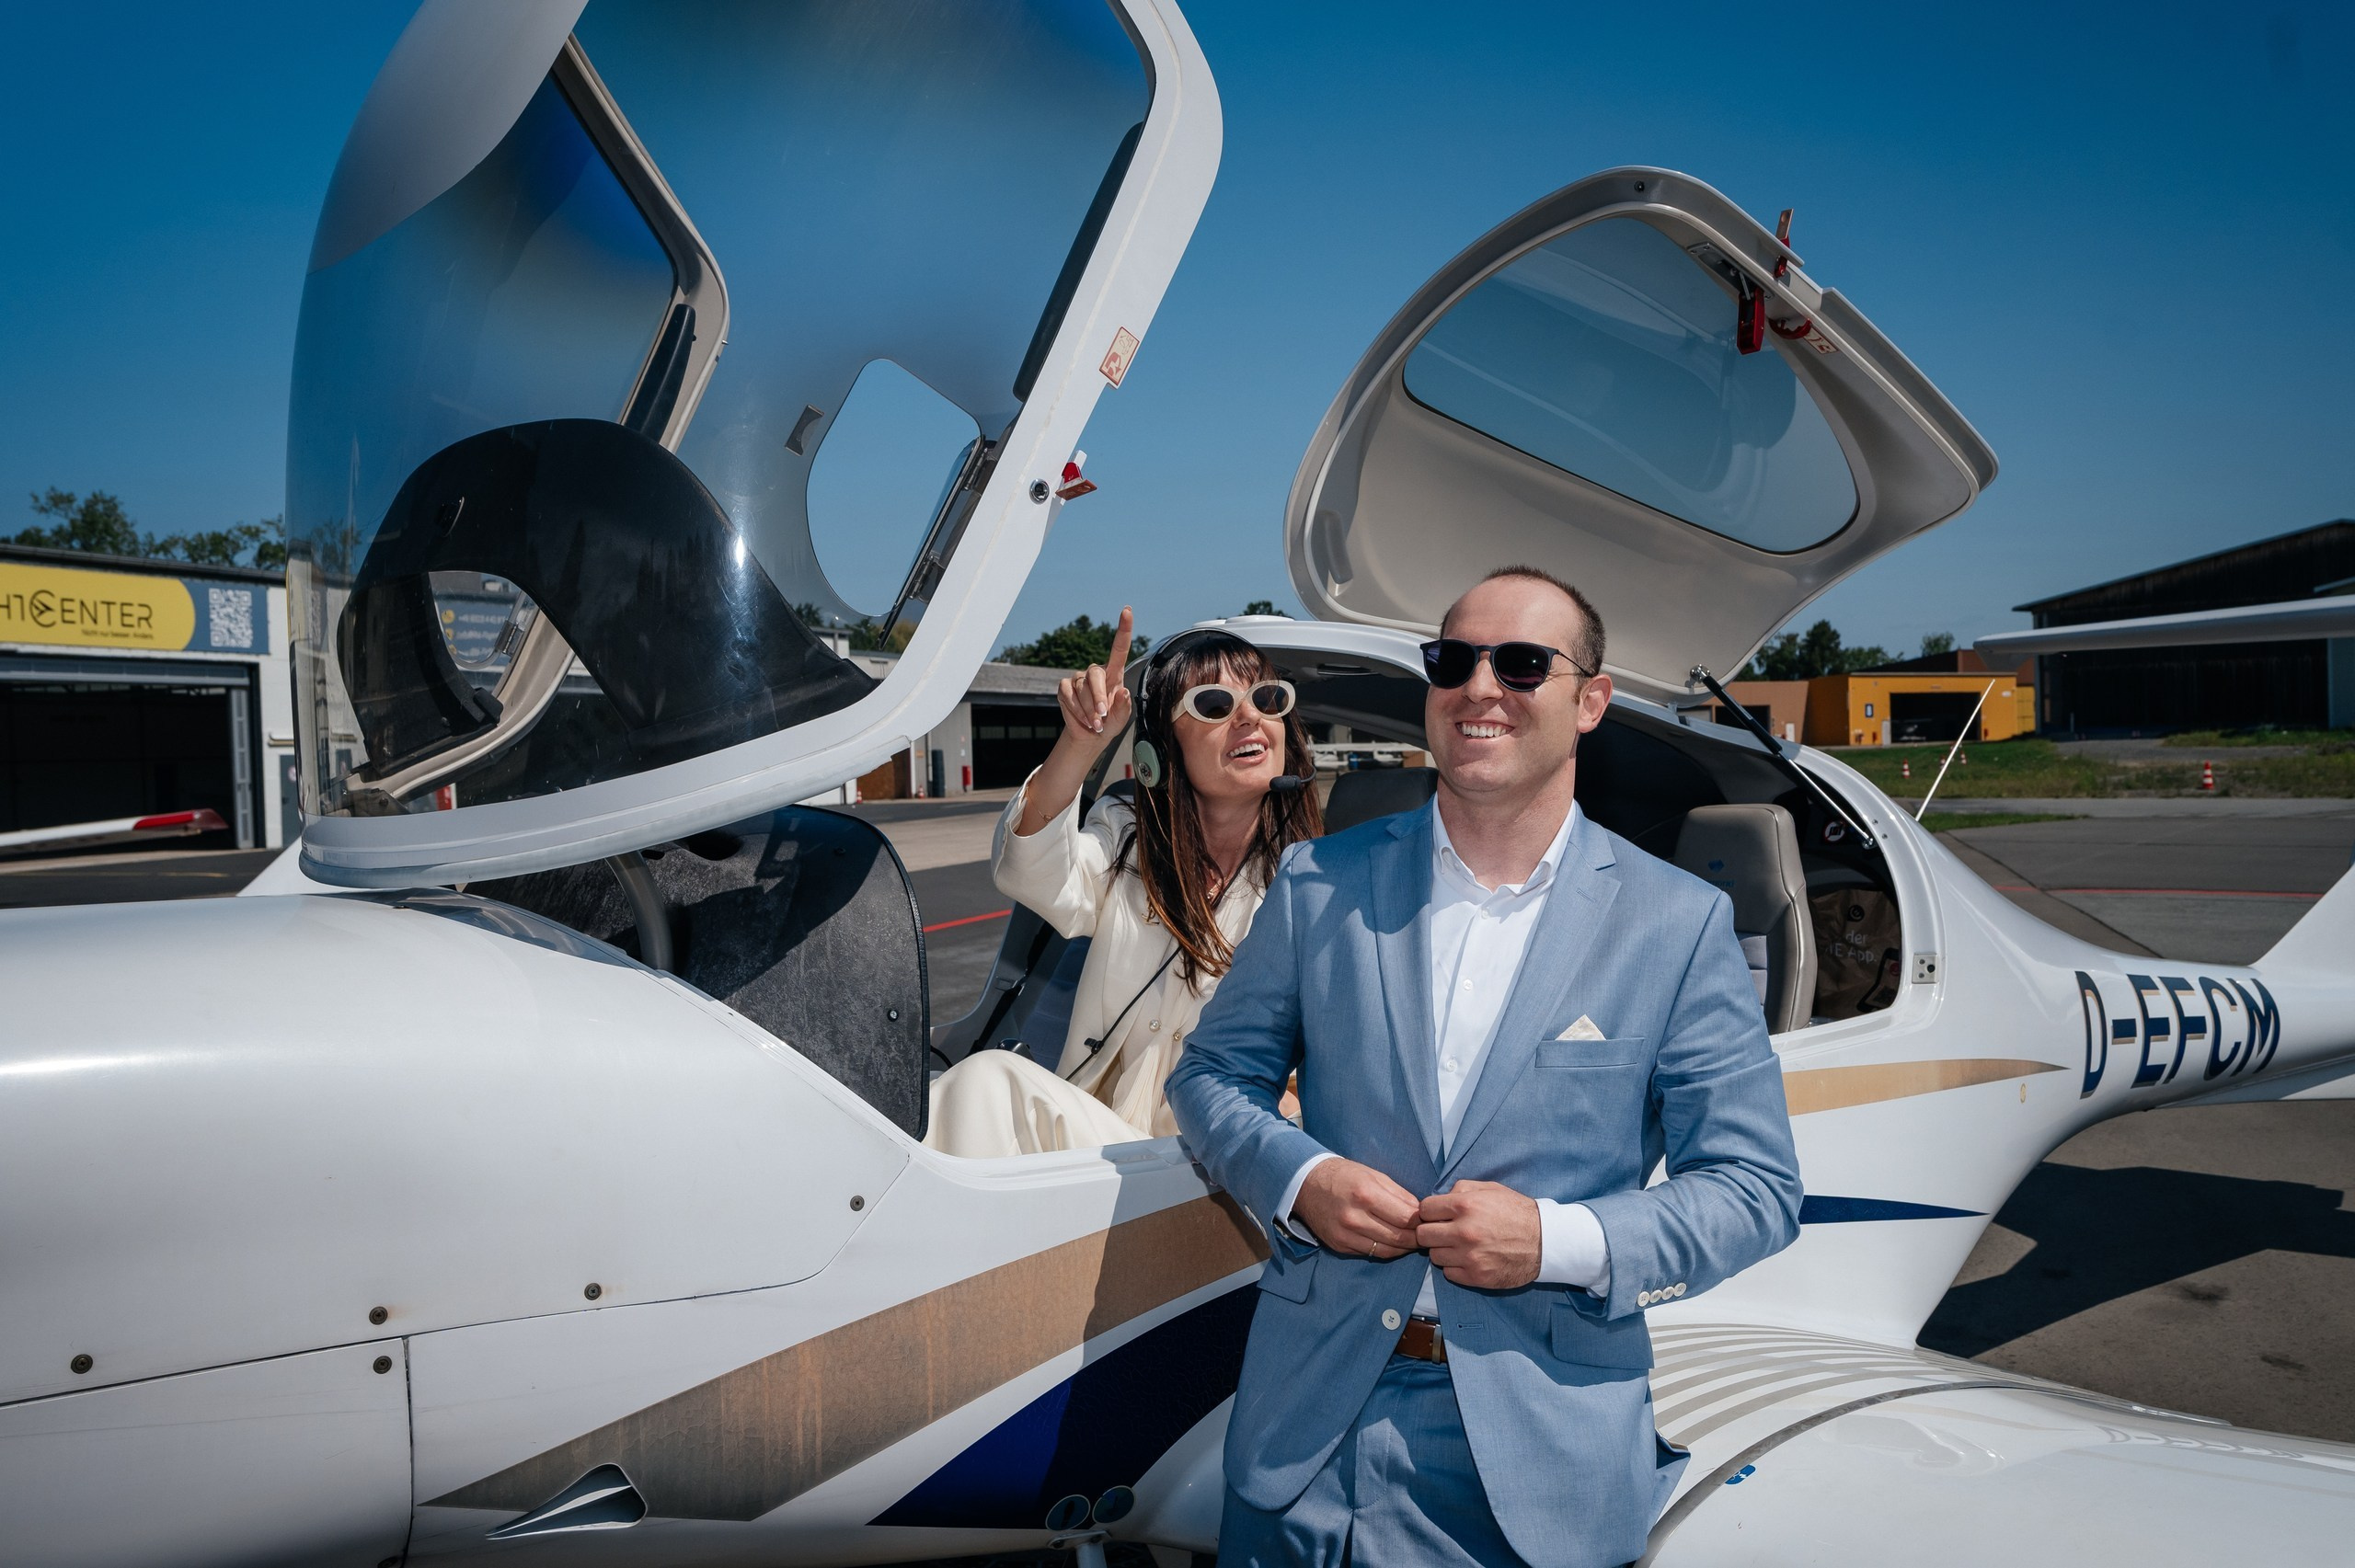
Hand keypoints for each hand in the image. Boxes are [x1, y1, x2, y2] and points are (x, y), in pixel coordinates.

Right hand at [1054, 606, 1133, 739]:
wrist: (1090, 734)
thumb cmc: (1110, 722)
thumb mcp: (1122, 717)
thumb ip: (1124, 706)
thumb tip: (1123, 692)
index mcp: (1114, 673)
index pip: (1119, 648)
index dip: (1124, 629)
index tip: (1127, 610)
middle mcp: (1096, 672)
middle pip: (1096, 675)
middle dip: (1099, 698)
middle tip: (1102, 716)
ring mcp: (1078, 678)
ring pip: (1082, 690)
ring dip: (1089, 710)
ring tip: (1095, 723)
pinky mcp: (1064, 687)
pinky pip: (1068, 696)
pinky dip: (1076, 711)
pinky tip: (1083, 719)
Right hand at [1292, 1158, 1421, 1259]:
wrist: (1306, 1184)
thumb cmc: (1344, 1175)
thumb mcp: (1374, 1175)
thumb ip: (1399, 1194)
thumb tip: (1421, 1211)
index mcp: (1366, 1195)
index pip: (1406, 1218)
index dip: (1422, 1222)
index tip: (1429, 1221)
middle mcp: (1355, 1218)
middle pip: (1399, 1238)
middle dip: (1417, 1238)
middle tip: (1426, 1235)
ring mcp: (1346, 1235)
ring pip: (1387, 1251)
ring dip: (1404, 1248)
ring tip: (1413, 1241)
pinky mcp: (1340, 1246)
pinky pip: (1371, 1253)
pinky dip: (1386, 1250)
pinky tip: (1393, 1243)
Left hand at [1417, 1180, 1540, 1289]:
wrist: (1545, 1241)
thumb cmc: (1517, 1212)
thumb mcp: (1491, 1189)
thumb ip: (1462, 1189)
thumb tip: (1439, 1198)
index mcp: (1466, 1206)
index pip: (1424, 1209)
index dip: (1430, 1212)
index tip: (1438, 1215)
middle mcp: (1464, 1232)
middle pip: (1423, 1235)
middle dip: (1431, 1231)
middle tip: (1445, 1232)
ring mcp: (1469, 1256)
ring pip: (1434, 1256)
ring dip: (1443, 1250)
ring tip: (1460, 1246)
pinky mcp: (1476, 1276)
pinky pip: (1448, 1273)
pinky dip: (1455, 1267)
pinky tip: (1468, 1259)